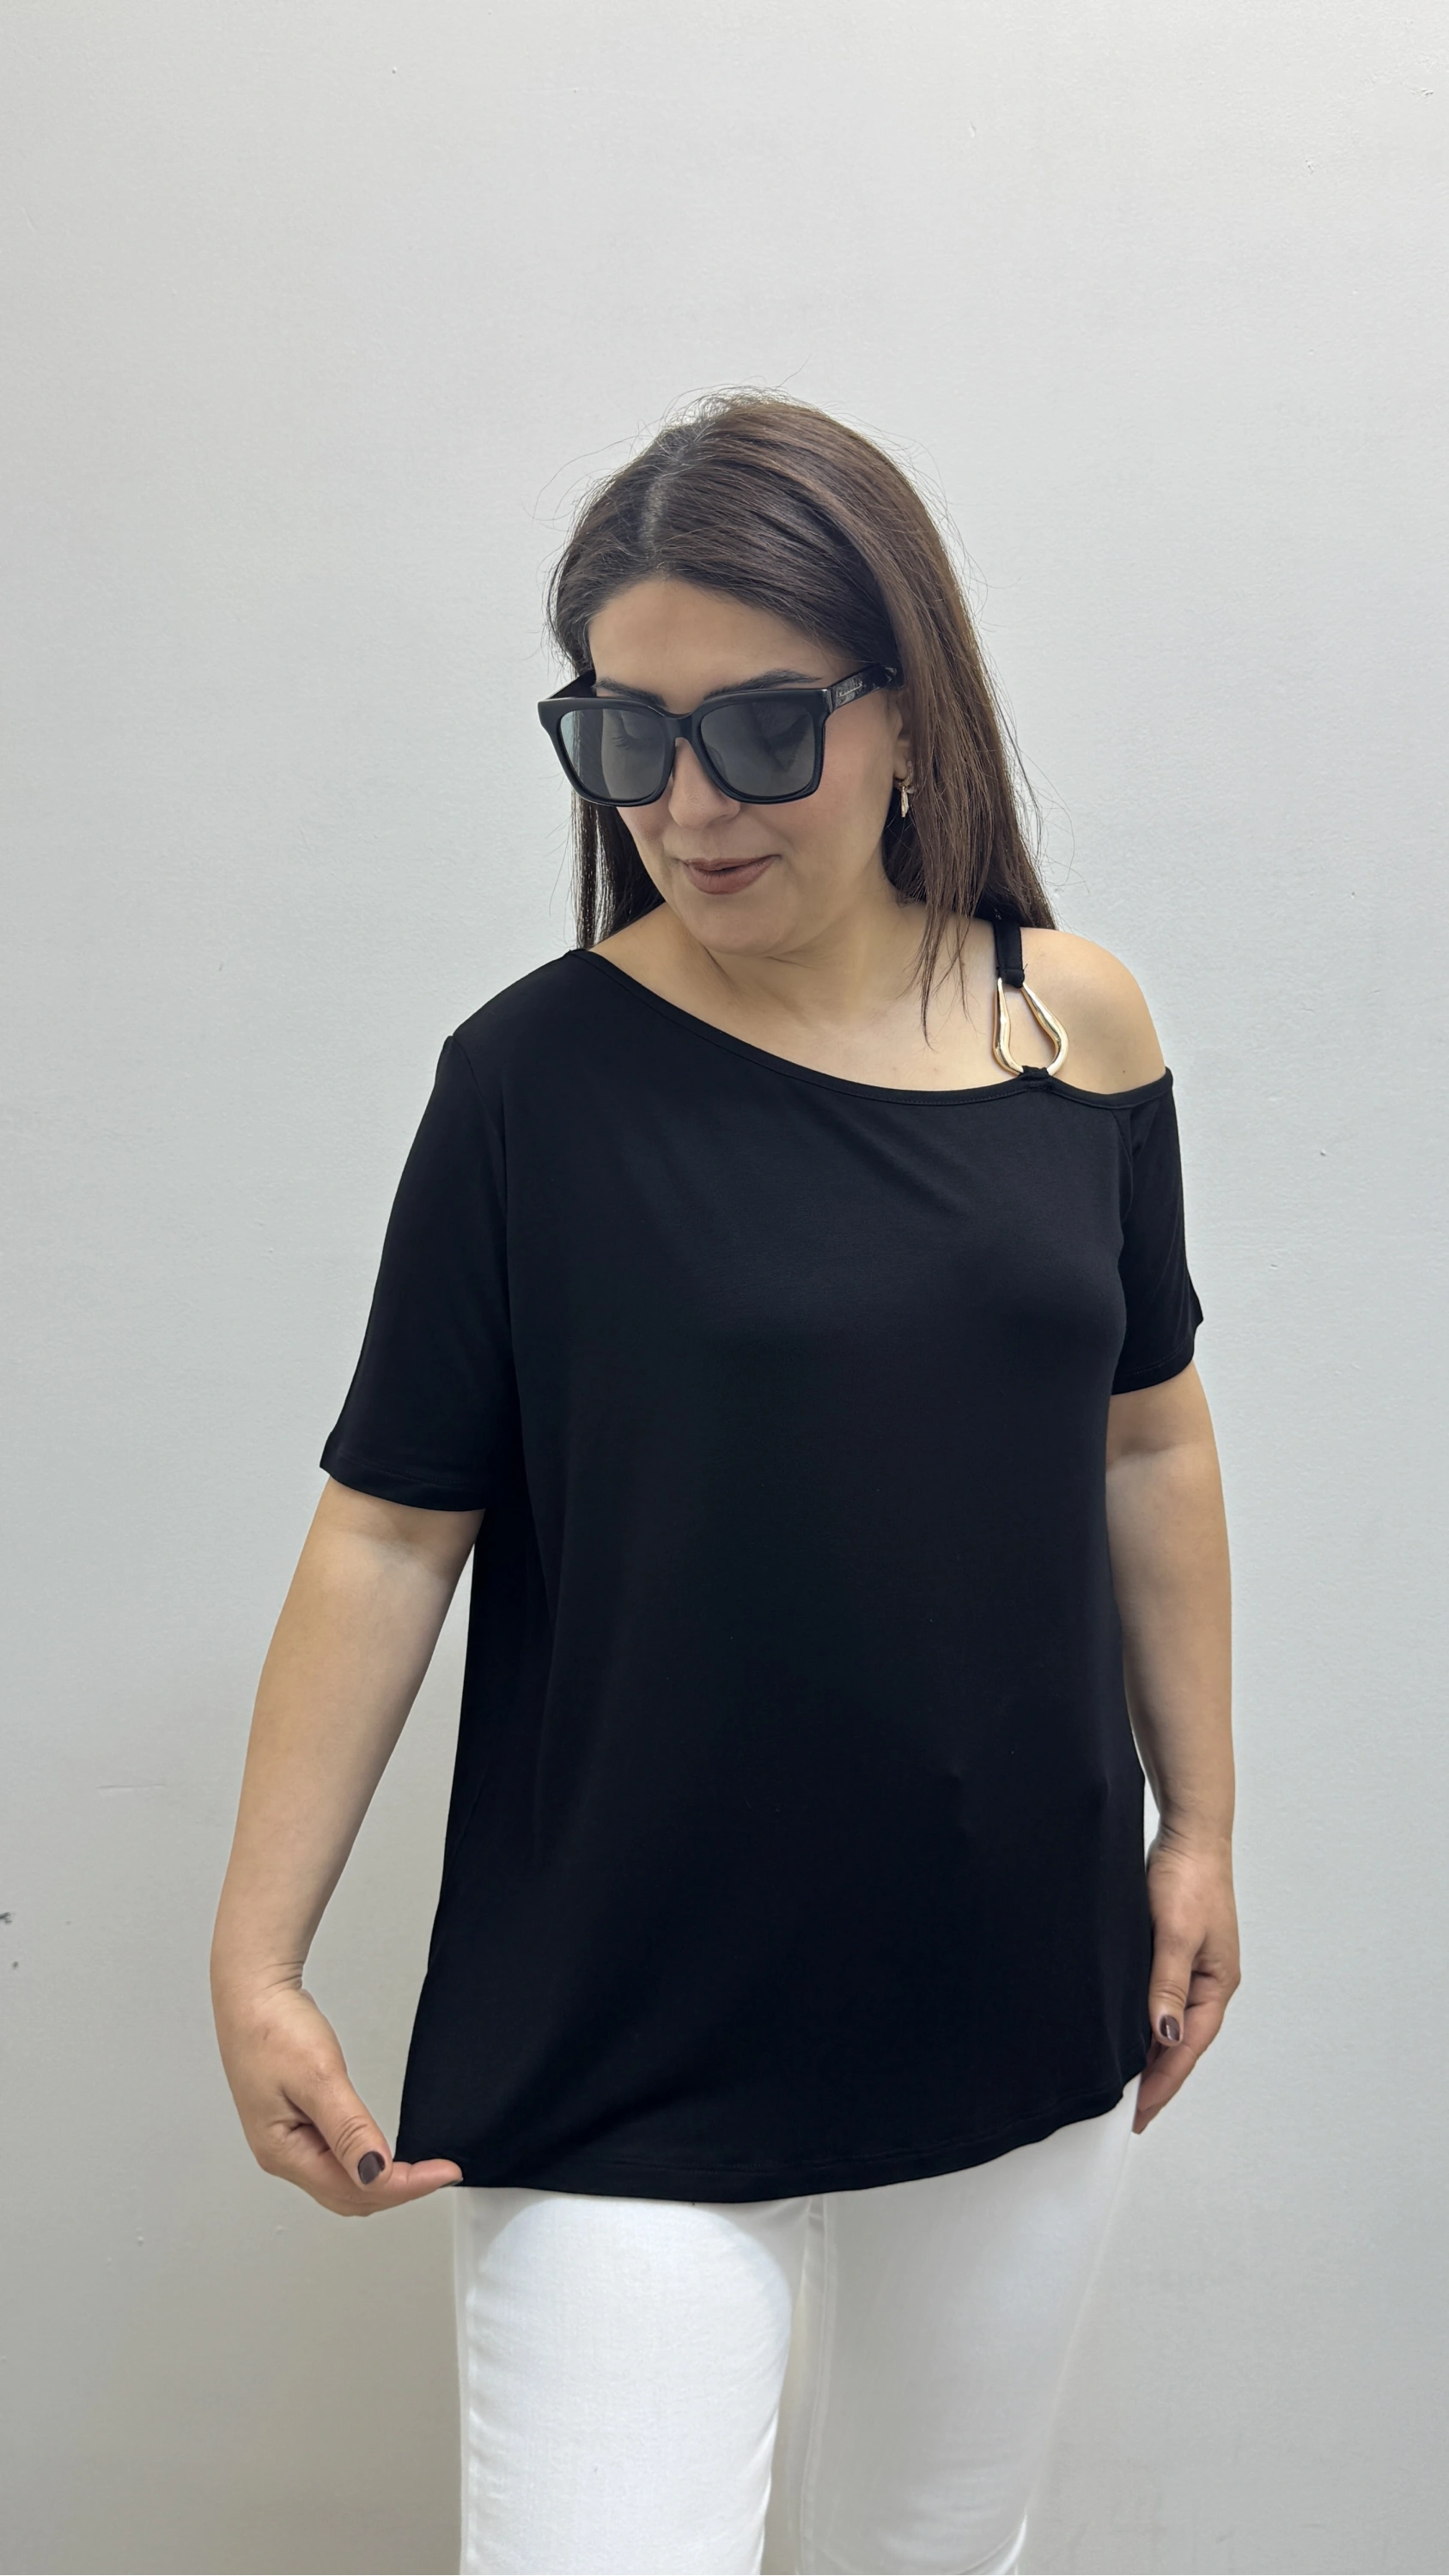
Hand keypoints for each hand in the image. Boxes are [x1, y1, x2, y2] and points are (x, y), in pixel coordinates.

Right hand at [214, 1977, 462, 2214]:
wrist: (251, 1994)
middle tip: (439, 2173)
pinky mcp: (295, 2124)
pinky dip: (364, 2165)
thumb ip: (348, 2129)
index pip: (354, 2187)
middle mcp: (283, 2155)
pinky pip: (335, 2161)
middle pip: (347, 2195)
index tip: (443, 2172)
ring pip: (341, 2183)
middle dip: (396, 2190)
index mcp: (283, 2152)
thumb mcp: (318, 2077)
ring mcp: (288, 2141)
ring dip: (381, 2183)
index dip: (404, 2185)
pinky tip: (381, 2156)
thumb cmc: (272, 2028)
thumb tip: (374, 2172)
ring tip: (421, 2171)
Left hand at [1135, 1829, 1240, 2131]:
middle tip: (1126, 2111)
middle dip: (1157, 2078)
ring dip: (1150, 2052)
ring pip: (1170, 2023)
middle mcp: (1208, 1983)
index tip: (1137, 2114)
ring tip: (1122, 2083)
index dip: (1162, 2085)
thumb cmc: (1189, 1878)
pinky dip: (1144, 2021)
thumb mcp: (1176, 1935)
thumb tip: (1164, 2035)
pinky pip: (1160, 1999)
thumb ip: (1168, 1985)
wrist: (1189, 1833)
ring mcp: (1193, 1968)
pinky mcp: (1175, 1951)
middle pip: (1181, 2044)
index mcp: (1217, 1985)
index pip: (1187, 2049)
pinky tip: (1124, 2029)